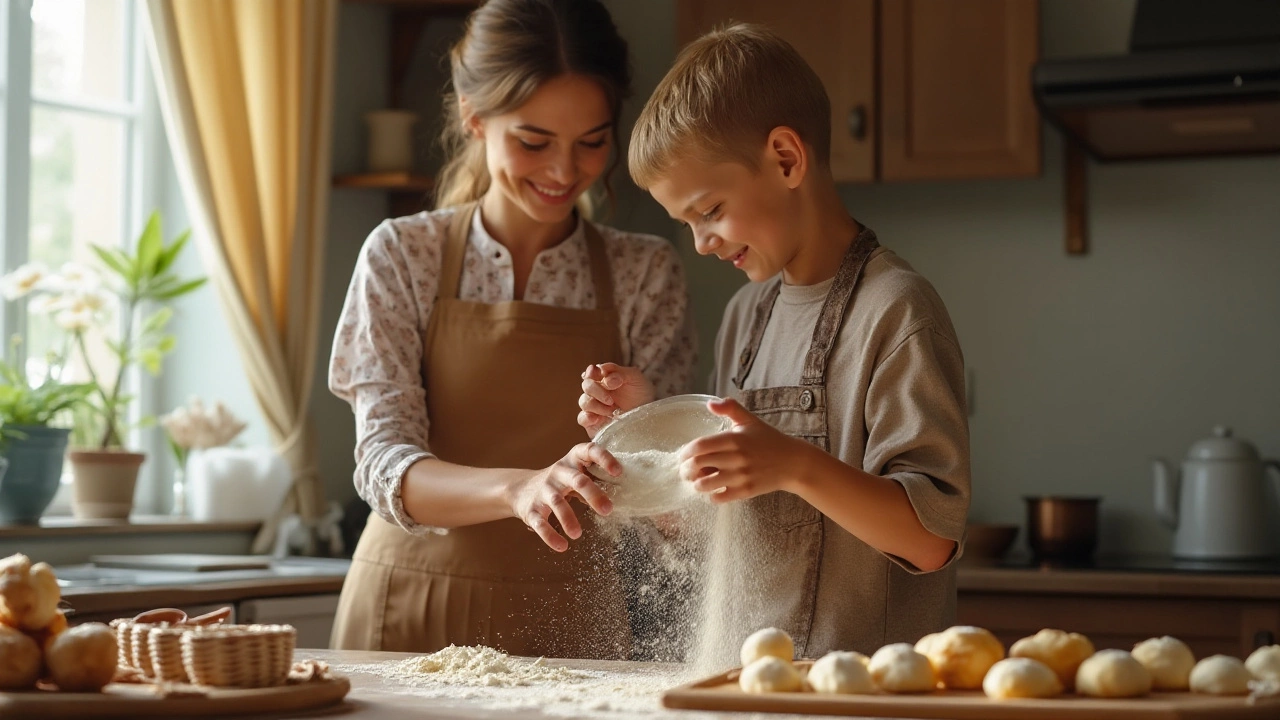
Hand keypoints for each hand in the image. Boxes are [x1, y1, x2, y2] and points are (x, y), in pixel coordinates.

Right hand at [506, 443, 619, 551]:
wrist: (520, 489)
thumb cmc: (561, 483)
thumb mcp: (576, 474)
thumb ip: (596, 480)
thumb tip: (628, 494)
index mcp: (573, 461)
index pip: (589, 451)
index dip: (604, 458)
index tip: (618, 472)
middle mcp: (558, 472)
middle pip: (577, 480)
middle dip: (593, 494)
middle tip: (608, 510)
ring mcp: (543, 490)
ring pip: (557, 502)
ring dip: (568, 518)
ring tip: (578, 534)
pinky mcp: (531, 509)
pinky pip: (540, 522)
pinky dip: (550, 535)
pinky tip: (562, 546)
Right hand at [577, 363, 655, 438]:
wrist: (649, 416)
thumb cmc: (641, 394)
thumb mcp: (636, 378)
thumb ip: (620, 372)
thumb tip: (605, 375)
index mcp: (604, 379)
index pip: (591, 372)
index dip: (592, 372)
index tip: (599, 373)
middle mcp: (597, 392)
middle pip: (586, 386)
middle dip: (597, 390)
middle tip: (611, 400)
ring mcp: (594, 407)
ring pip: (583, 402)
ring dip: (596, 405)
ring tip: (612, 411)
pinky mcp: (593, 423)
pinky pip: (582, 418)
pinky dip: (587, 417)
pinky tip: (598, 419)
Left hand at [677, 398, 813, 502]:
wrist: (792, 463)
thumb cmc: (768, 440)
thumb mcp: (750, 420)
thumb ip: (730, 408)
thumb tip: (710, 404)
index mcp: (734, 438)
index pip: (700, 446)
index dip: (685, 452)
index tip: (682, 456)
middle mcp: (736, 457)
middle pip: (699, 465)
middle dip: (686, 470)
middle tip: (685, 471)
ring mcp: (741, 476)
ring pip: (706, 484)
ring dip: (696, 484)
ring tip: (697, 481)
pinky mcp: (746, 491)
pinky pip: (719, 497)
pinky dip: (711, 496)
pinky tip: (712, 491)